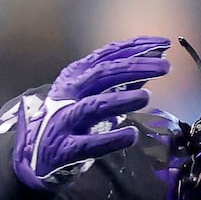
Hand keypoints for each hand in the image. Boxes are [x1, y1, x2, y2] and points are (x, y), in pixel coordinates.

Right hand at [9, 37, 169, 188]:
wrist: (35, 156)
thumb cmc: (71, 121)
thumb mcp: (93, 95)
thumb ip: (122, 82)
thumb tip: (155, 61)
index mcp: (76, 75)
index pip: (109, 55)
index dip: (137, 47)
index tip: (164, 44)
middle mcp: (70, 93)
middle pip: (104, 74)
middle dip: (136, 67)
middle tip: (165, 67)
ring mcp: (65, 120)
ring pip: (95, 105)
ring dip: (121, 100)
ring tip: (146, 96)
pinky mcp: (65, 149)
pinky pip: (90, 144)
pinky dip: (111, 139)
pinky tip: (131, 136)